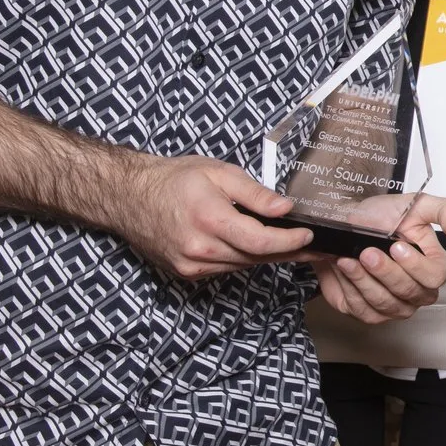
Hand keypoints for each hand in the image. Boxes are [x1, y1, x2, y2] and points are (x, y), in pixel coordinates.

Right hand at [110, 156, 313, 280]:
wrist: (129, 197)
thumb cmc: (174, 179)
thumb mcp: (219, 173)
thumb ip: (255, 193)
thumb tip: (286, 208)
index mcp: (210, 220)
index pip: (262, 242)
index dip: (291, 242)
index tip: (310, 235)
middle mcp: (200, 249)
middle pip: (257, 258)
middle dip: (289, 252)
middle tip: (316, 247)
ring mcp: (192, 265)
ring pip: (243, 266)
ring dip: (269, 257)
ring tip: (295, 247)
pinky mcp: (187, 272)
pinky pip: (226, 268)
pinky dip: (245, 259)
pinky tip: (259, 248)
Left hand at [310, 194, 445, 323]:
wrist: (347, 226)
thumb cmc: (380, 218)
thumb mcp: (416, 204)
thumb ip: (444, 210)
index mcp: (433, 267)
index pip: (435, 277)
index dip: (415, 265)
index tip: (396, 246)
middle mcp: (418, 291)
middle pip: (408, 292)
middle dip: (384, 271)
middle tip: (367, 252)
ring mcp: (395, 306)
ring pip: (384, 303)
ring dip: (364, 279)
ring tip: (350, 259)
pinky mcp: (369, 313)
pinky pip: (362, 309)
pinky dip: (350, 289)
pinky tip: (346, 270)